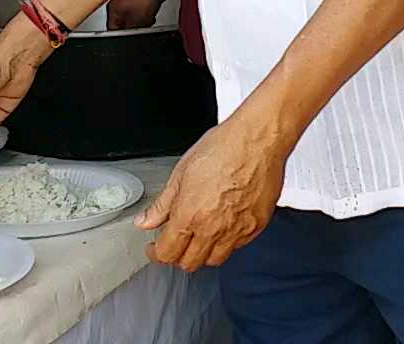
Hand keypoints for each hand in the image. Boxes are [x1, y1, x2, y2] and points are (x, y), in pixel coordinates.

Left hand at [137, 112, 286, 271]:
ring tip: (198, 237)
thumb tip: (145, 221)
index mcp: (189, 215)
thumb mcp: (181, 172)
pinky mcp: (255, 227)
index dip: (157, 253)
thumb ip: (162, 204)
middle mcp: (213, 229)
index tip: (155, 248)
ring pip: (214, 260)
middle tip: (174, 242)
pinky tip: (221, 227)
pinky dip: (226, 243)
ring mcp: (236, 231)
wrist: (258, 140)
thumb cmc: (223, 148)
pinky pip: (237, 247)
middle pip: (190, 263)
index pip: (167, 253)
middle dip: (177, 256)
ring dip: (202, 253)